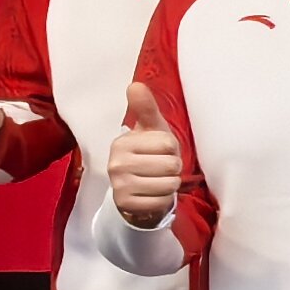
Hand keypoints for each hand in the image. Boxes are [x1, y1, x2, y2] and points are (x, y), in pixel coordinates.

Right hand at [108, 81, 182, 227]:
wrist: (135, 192)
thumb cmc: (149, 155)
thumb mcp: (151, 131)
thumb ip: (145, 109)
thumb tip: (135, 84)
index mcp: (122, 142)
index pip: (168, 142)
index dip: (171, 148)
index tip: (159, 152)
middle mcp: (116, 163)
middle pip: (171, 164)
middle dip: (173, 168)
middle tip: (159, 169)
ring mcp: (118, 185)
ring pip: (169, 184)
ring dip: (170, 184)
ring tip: (157, 181)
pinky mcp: (126, 205)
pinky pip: (162, 202)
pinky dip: (163, 200)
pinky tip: (152, 195)